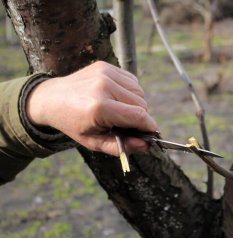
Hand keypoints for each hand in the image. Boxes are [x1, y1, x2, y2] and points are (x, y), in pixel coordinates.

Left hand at [26, 61, 157, 155]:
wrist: (51, 99)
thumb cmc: (74, 123)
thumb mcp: (93, 142)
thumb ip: (121, 146)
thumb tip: (145, 145)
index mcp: (100, 107)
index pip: (138, 116)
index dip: (149, 126)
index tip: (151, 134)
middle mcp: (104, 86)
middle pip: (141, 104)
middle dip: (140, 117)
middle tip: (127, 124)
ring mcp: (105, 73)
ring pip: (139, 92)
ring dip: (136, 104)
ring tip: (119, 110)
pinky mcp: (105, 66)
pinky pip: (132, 80)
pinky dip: (130, 91)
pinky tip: (116, 97)